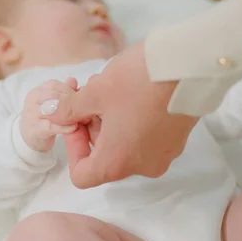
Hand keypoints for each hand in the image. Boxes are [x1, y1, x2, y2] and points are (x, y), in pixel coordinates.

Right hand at [20, 78, 78, 151]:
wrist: (31, 138)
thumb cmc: (46, 118)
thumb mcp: (55, 103)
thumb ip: (65, 91)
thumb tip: (73, 80)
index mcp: (37, 91)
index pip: (55, 85)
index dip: (70, 91)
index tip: (82, 98)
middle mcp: (32, 100)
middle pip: (53, 95)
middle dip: (71, 101)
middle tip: (86, 108)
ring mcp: (31, 115)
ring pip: (52, 110)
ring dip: (70, 113)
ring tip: (83, 118)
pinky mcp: (34, 130)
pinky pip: (51, 126)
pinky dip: (64, 127)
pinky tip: (74, 127)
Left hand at [46, 42, 198, 188]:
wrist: (190, 65)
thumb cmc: (138, 81)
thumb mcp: (95, 92)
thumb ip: (69, 108)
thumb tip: (51, 113)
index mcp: (117, 162)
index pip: (82, 175)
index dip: (73, 148)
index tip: (75, 120)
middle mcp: (141, 167)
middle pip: (104, 159)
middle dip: (91, 128)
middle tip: (89, 96)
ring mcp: (162, 155)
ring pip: (125, 147)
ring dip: (110, 122)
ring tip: (109, 89)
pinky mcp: (176, 141)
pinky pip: (146, 140)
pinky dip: (132, 123)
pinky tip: (132, 94)